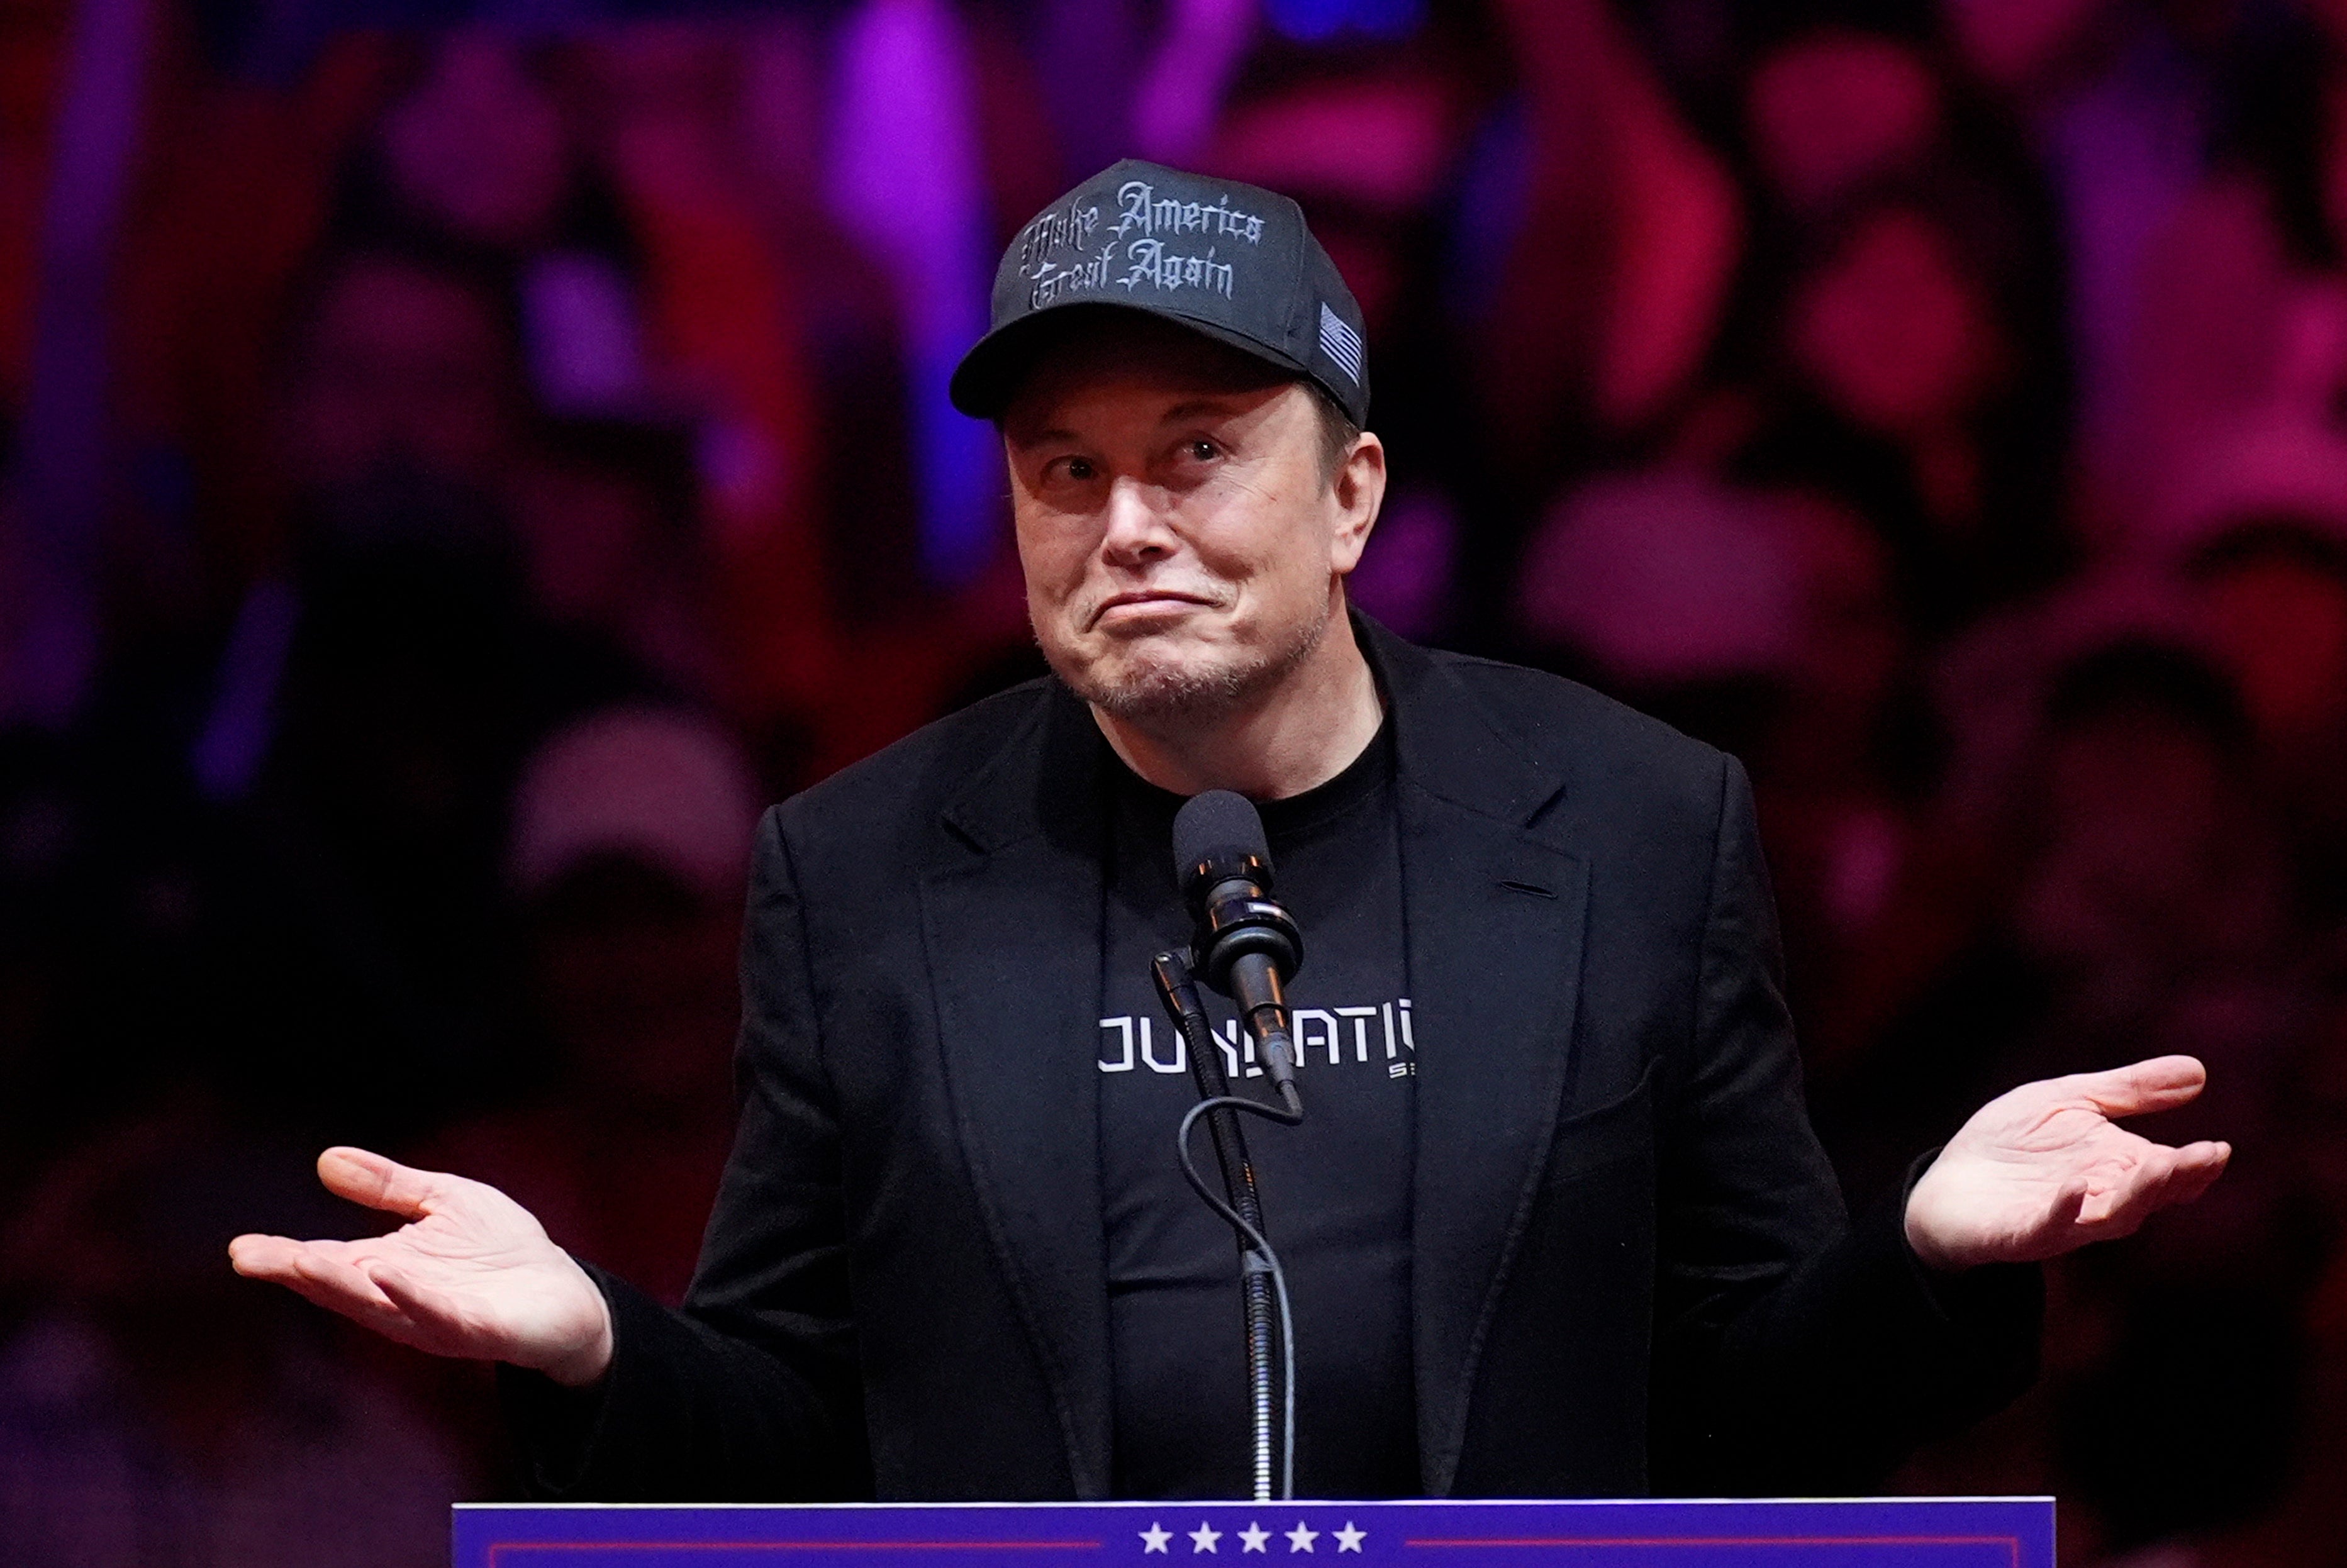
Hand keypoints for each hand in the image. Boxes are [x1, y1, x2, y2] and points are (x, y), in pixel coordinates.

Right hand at [229, 1147, 614, 1386]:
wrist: (566, 1295)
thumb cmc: (501, 1252)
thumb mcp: (443, 1203)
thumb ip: (389, 1187)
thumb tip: (326, 1159)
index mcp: (387, 1269)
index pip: (325, 1263)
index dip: (282, 1258)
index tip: (239, 1249)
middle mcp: (401, 1300)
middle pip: (342, 1288)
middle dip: (301, 1272)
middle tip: (256, 1258)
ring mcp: (437, 1319)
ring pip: (381, 1305)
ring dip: (343, 1285)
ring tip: (305, 1263)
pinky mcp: (479, 1330)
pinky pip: (441, 1315)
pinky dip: (413, 1296)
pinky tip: (389, 1273)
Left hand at [1903, 1055, 2231, 1272]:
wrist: (1947, 1183)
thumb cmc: (2011, 1143)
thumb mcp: (2069, 1102)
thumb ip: (2128, 1091)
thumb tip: (2199, 1071)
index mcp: (2117, 1168)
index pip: (2169, 1173)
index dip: (2195, 1166)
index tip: (2220, 1149)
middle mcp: (2099, 1199)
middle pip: (2148, 1195)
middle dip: (2176, 1177)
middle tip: (2206, 1156)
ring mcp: (2061, 1220)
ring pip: (2110, 1216)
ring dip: (2136, 1194)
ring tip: (2158, 1164)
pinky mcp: (2019, 1233)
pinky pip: (2047, 1226)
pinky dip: (2064, 1210)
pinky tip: (2076, 1188)